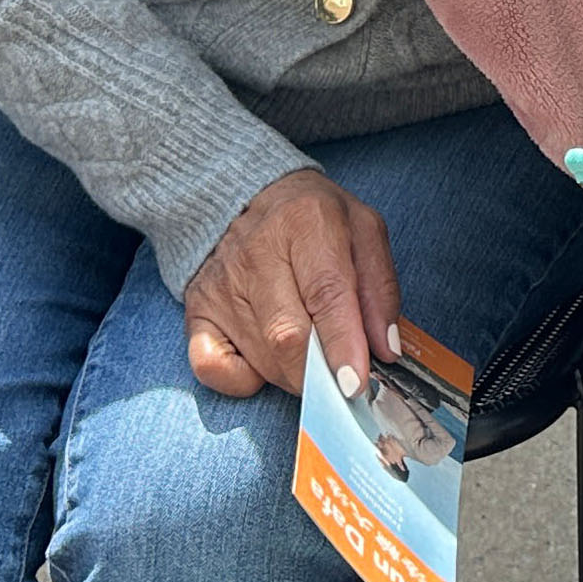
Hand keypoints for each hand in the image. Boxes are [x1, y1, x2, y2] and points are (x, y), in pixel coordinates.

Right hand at [184, 170, 398, 398]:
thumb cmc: (316, 220)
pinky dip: (242, 381)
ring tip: (313, 360)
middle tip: (341, 380)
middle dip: (322, 371)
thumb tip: (385, 350)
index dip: (343, 343)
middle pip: (288, 334)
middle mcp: (257, 251)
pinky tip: (265, 364)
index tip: (356, 383)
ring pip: (261, 356)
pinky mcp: (197, 311)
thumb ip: (381, 288)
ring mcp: (221, 284)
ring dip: (295, 375)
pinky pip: (212, 367)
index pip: (326, 292)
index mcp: (306, 221)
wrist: (248, 198)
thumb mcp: (363, 231)